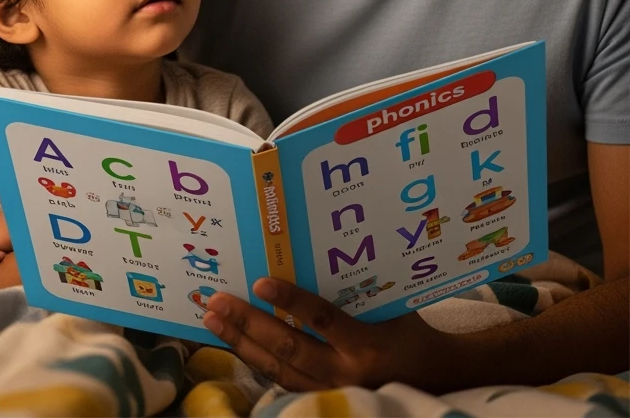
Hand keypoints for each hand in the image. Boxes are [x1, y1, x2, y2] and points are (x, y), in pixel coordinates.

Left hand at [202, 278, 451, 392]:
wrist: (435, 377)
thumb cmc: (409, 330)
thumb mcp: (390, 304)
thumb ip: (355, 287)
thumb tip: (312, 247)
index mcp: (367, 345)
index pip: (323, 320)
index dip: (291, 300)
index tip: (261, 280)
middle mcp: (347, 374)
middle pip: (289, 347)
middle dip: (249, 323)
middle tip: (217, 301)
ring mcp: (333, 391)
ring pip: (278, 368)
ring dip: (242, 342)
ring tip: (213, 319)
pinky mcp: (323, 400)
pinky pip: (283, 381)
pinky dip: (255, 361)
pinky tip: (233, 342)